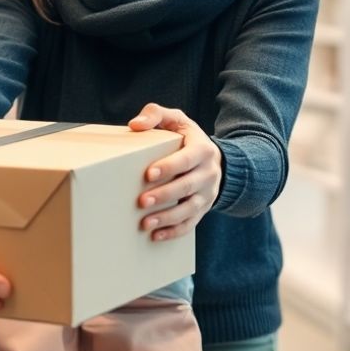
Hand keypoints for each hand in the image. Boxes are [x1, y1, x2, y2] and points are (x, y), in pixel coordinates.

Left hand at [127, 103, 222, 241]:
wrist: (214, 159)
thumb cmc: (186, 138)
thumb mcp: (177, 120)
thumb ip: (156, 114)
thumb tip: (135, 125)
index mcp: (202, 149)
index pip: (187, 159)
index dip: (169, 167)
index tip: (148, 174)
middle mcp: (208, 173)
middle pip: (187, 186)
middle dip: (165, 195)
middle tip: (142, 201)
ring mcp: (207, 193)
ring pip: (190, 209)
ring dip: (167, 218)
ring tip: (145, 224)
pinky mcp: (203, 209)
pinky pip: (191, 224)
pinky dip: (174, 232)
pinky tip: (156, 236)